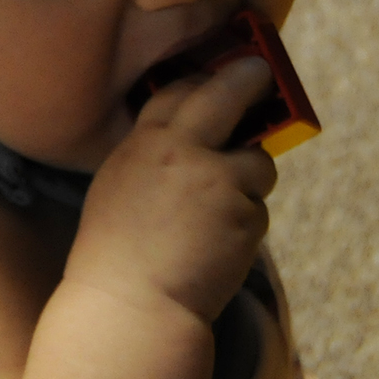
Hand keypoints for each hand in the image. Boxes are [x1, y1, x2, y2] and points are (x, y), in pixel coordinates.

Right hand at [66, 57, 278, 323]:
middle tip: (262, 72)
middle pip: (228, 94)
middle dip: (249, 78)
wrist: (131, 307)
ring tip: (217, 218)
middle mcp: (184, 151)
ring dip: (250, 181)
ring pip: (257, 163)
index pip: (181, 90)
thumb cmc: (117, 255)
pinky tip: (216, 249)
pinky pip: (258, 209)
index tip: (220, 77)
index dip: (203, 80)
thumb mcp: (120, 186)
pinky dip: (244, 225)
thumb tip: (193, 138)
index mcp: (146, 144)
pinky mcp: (246, 215)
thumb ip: (154, 156)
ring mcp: (219, 181)